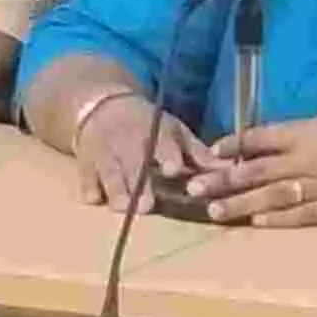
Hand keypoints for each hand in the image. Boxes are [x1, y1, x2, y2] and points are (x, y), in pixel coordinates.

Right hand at [66, 89, 208, 208]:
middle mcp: (129, 143)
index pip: (163, 145)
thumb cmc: (148, 125)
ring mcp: (105, 153)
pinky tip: (93, 199)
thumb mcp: (174, 131)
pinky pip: (86, 177)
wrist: (102, 107)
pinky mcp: (86, 164)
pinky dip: (89, 188)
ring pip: (110, 173)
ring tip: (123, 209)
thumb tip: (230, 171)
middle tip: (147, 206)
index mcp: (154, 133)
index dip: (168, 156)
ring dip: (117, 190)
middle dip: (141, 184)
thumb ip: (198, 154)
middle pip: (135, 164)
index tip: (174, 170)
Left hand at [192, 109, 316, 226]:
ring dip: (241, 205)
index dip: (234, 144)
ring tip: (214, 210)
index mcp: (311, 133)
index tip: (212, 150)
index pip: (261, 139)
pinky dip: (277, 220)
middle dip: (224, 180)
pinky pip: (301, 216)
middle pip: (258, 171)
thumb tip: (260, 147)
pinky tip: (256, 223)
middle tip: (194, 186)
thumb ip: (297, 135)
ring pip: (273, 198)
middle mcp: (313, 161)